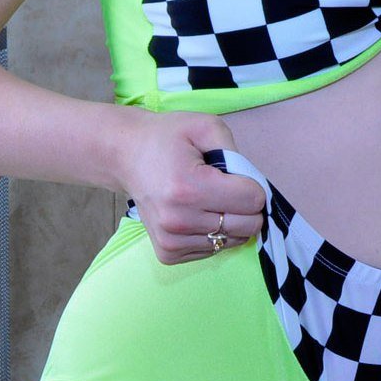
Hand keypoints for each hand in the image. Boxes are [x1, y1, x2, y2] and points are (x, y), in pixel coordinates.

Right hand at [117, 111, 265, 263]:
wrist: (125, 156)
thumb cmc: (167, 139)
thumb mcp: (206, 126)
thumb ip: (237, 153)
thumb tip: (255, 189)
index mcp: (189, 187)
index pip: (252, 201)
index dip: (251, 185)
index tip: (234, 175)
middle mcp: (178, 220)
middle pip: (247, 226)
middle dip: (245, 206)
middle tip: (225, 189)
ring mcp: (171, 241)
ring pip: (232, 241)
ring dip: (228, 221)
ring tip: (206, 200)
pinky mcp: (167, 253)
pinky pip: (213, 250)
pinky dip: (213, 234)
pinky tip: (196, 215)